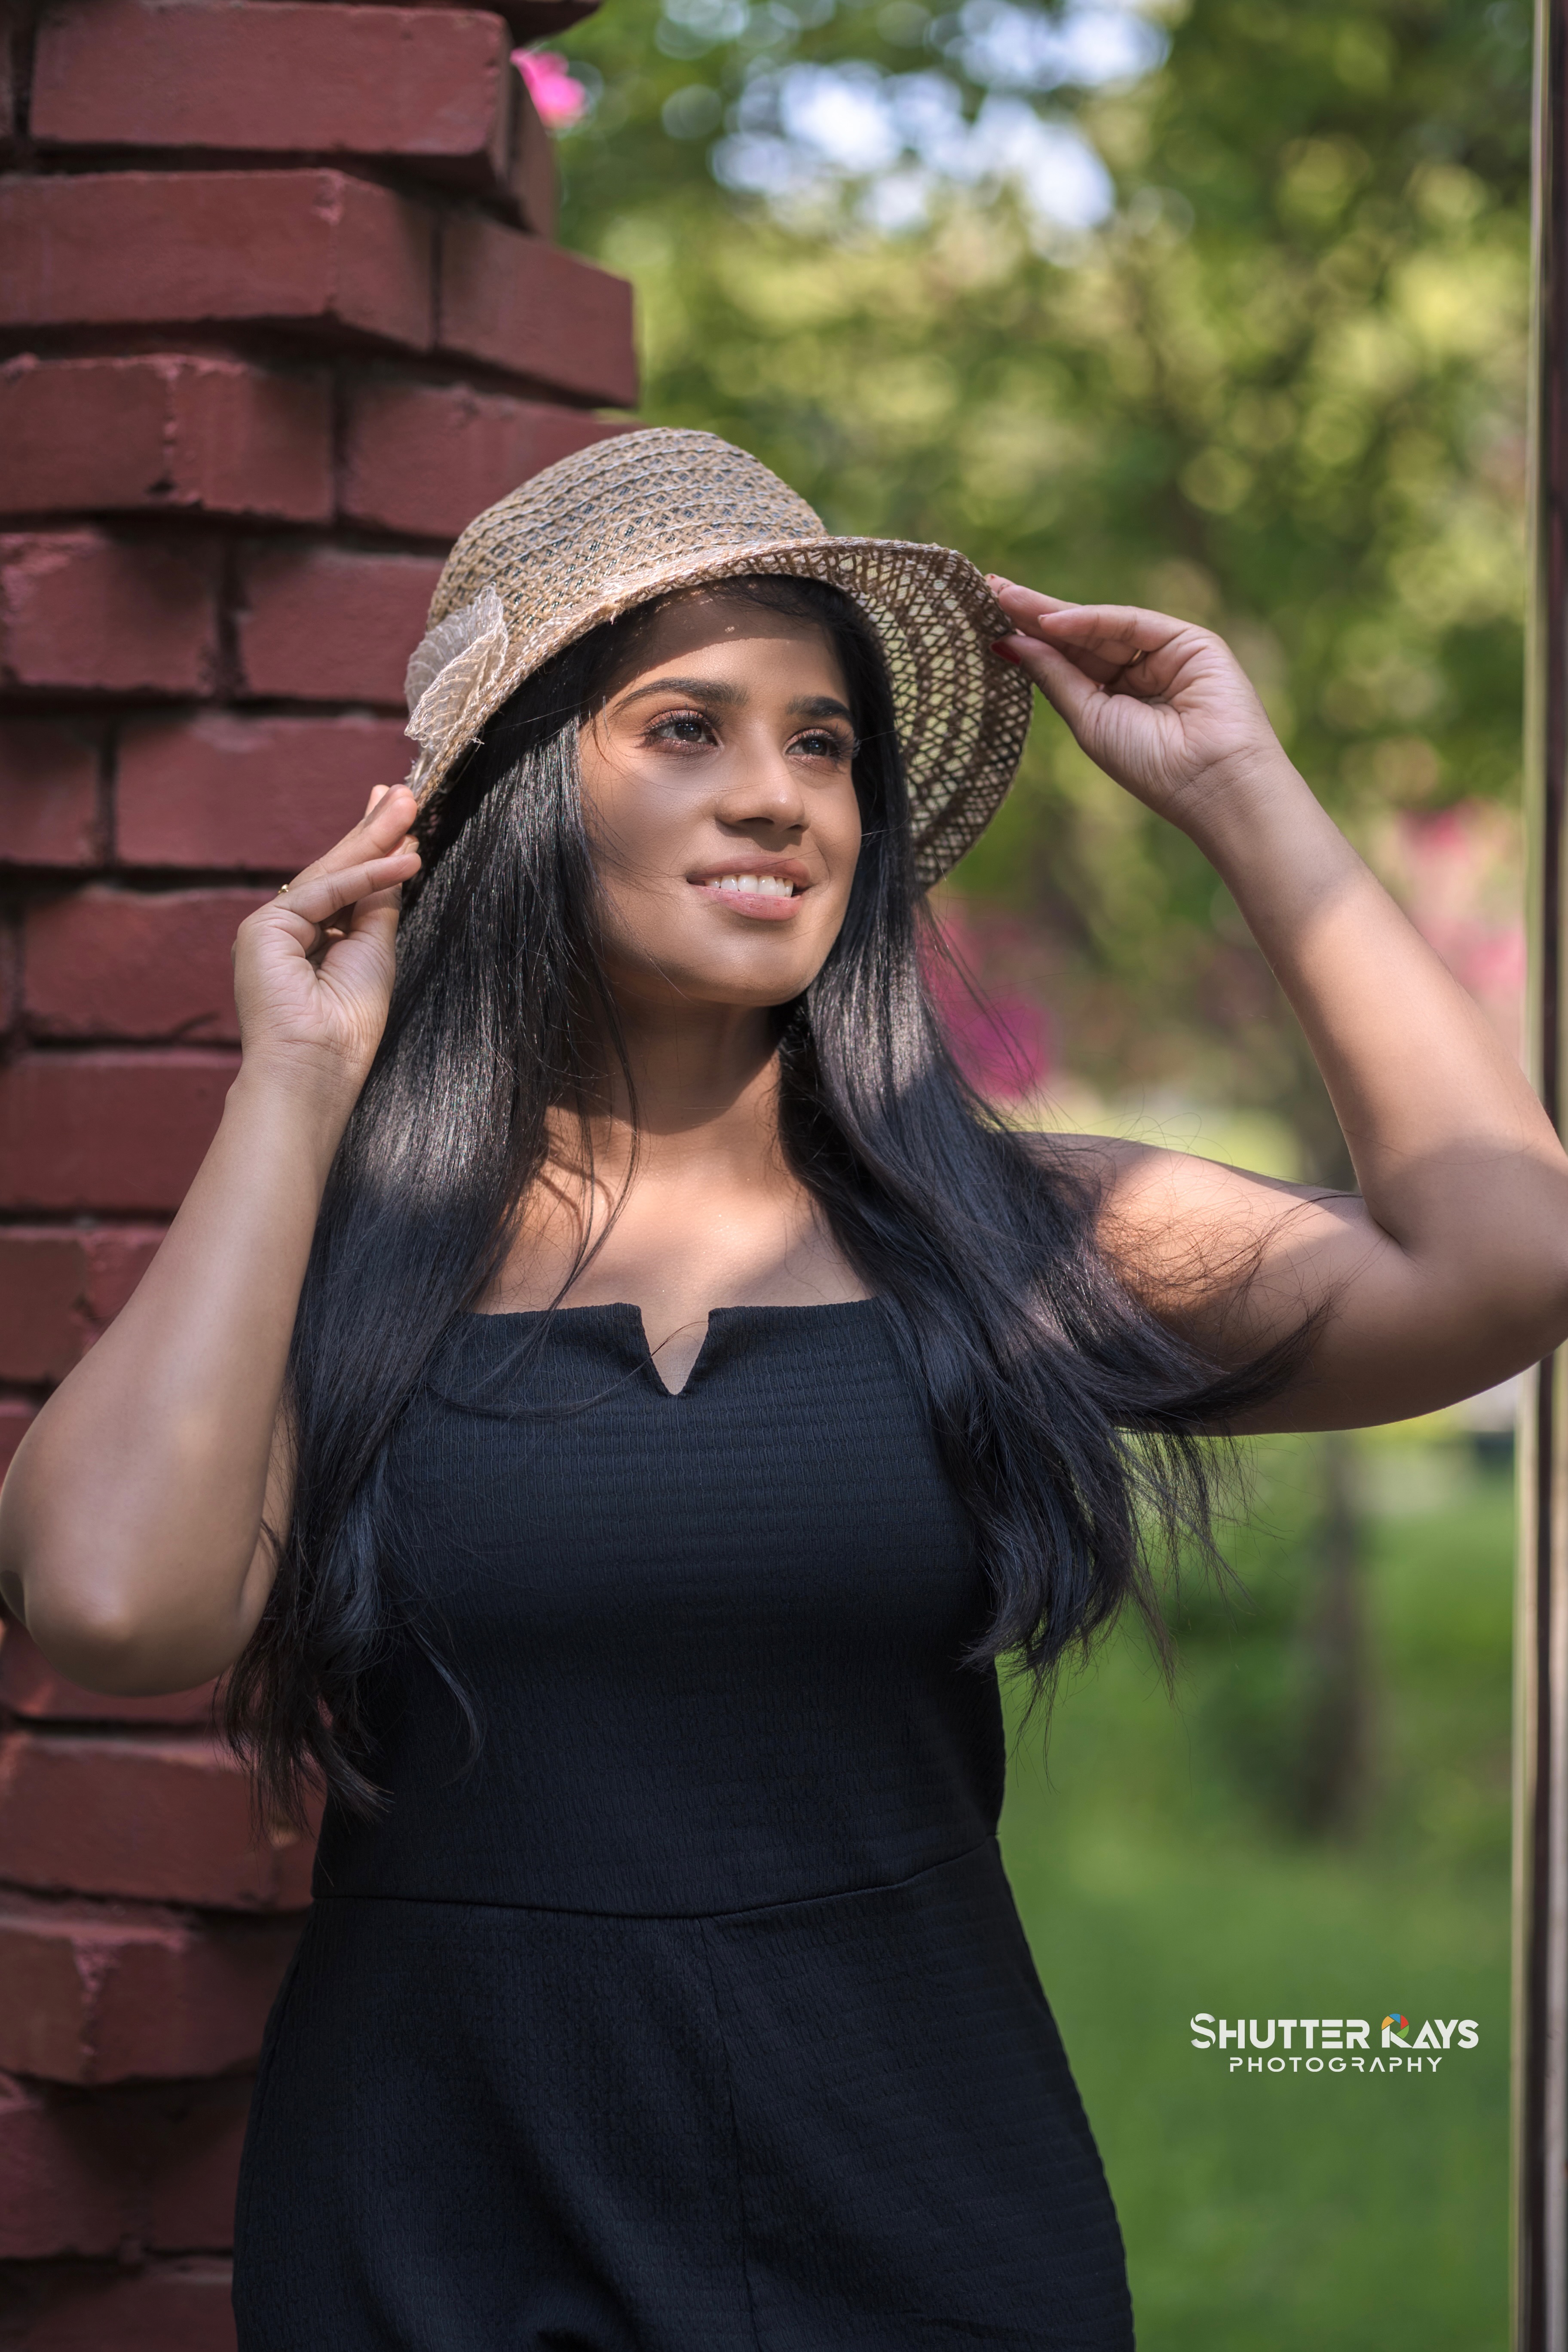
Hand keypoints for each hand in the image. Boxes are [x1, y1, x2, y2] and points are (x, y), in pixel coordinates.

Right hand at [231, 784, 421, 1103]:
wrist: (316, 1068)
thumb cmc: (347, 1026)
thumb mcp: (374, 952)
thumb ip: (377, 906)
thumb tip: (396, 859)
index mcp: (309, 941)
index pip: (345, 884)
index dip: (373, 848)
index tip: (399, 816)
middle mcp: (285, 931)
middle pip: (335, 870)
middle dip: (372, 829)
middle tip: (403, 790)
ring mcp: (269, 928)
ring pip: (329, 873)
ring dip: (371, 836)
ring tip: (406, 804)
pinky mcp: (262, 930)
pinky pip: (324, 893)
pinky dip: (367, 875)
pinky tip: (404, 860)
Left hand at [989, 582, 1289, 834]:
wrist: (1212, 782)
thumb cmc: (1151, 765)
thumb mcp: (1089, 719)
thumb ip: (1054, 677)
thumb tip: (1009, 643)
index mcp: (1115, 700)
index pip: (1066, 661)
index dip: (1028, 639)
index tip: (987, 618)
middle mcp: (1139, 672)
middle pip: (1078, 637)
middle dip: (1034, 614)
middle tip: (989, 588)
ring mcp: (1165, 653)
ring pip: (1100, 624)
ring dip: (1052, 611)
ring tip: (1005, 596)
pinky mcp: (1189, 640)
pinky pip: (1131, 622)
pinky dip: (1091, 621)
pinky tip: (1050, 621)